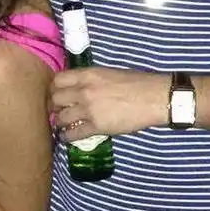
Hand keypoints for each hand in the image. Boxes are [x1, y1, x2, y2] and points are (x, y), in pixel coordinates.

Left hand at [50, 66, 168, 140]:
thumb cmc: (137, 82)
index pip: (58, 80)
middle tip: (59, 110)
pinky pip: (74, 133)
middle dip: (55, 105)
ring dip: (60, 122)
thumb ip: (91, 79)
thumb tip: (79, 87)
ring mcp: (89, 109)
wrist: (153, 97)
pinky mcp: (96, 126)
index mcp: (88, 74)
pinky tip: (66, 137)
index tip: (58, 93)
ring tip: (62, 125)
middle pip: (56, 99)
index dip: (56, 88)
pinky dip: (67, 136)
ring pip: (61, 118)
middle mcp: (84, 91)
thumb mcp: (109, 73)